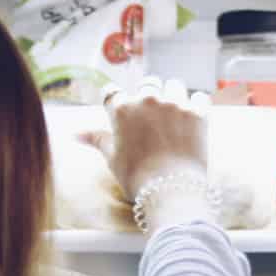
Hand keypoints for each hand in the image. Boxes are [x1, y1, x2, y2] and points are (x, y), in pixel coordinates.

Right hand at [94, 79, 209, 197]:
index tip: (123, 110)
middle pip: (148, 85)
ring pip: (174, 86)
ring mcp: (174, 104)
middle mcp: (147, 100)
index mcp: (122, 109)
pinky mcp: (198, 112)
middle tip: (153, 117)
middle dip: (149, 96)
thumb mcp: (112, 158)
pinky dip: (196, 105)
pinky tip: (192, 120)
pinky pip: (199, 96)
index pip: (113, 92)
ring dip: (173, 96)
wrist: (171, 191)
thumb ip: (97, 139)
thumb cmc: (136, 177)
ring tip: (175, 116)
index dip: (117, 101)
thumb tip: (75, 134)